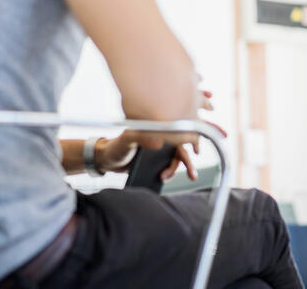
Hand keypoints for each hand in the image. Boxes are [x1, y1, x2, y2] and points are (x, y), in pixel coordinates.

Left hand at [97, 89, 223, 179]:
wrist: (107, 160)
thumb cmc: (117, 145)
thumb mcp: (127, 139)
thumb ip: (141, 138)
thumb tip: (158, 143)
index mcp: (159, 128)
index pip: (180, 130)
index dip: (194, 136)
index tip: (198, 150)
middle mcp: (162, 138)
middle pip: (182, 148)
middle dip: (190, 161)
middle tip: (193, 176)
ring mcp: (160, 151)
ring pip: (176, 160)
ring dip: (177, 170)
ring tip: (166, 178)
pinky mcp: (156, 162)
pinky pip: (168, 168)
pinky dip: (170, 174)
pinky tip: (163, 179)